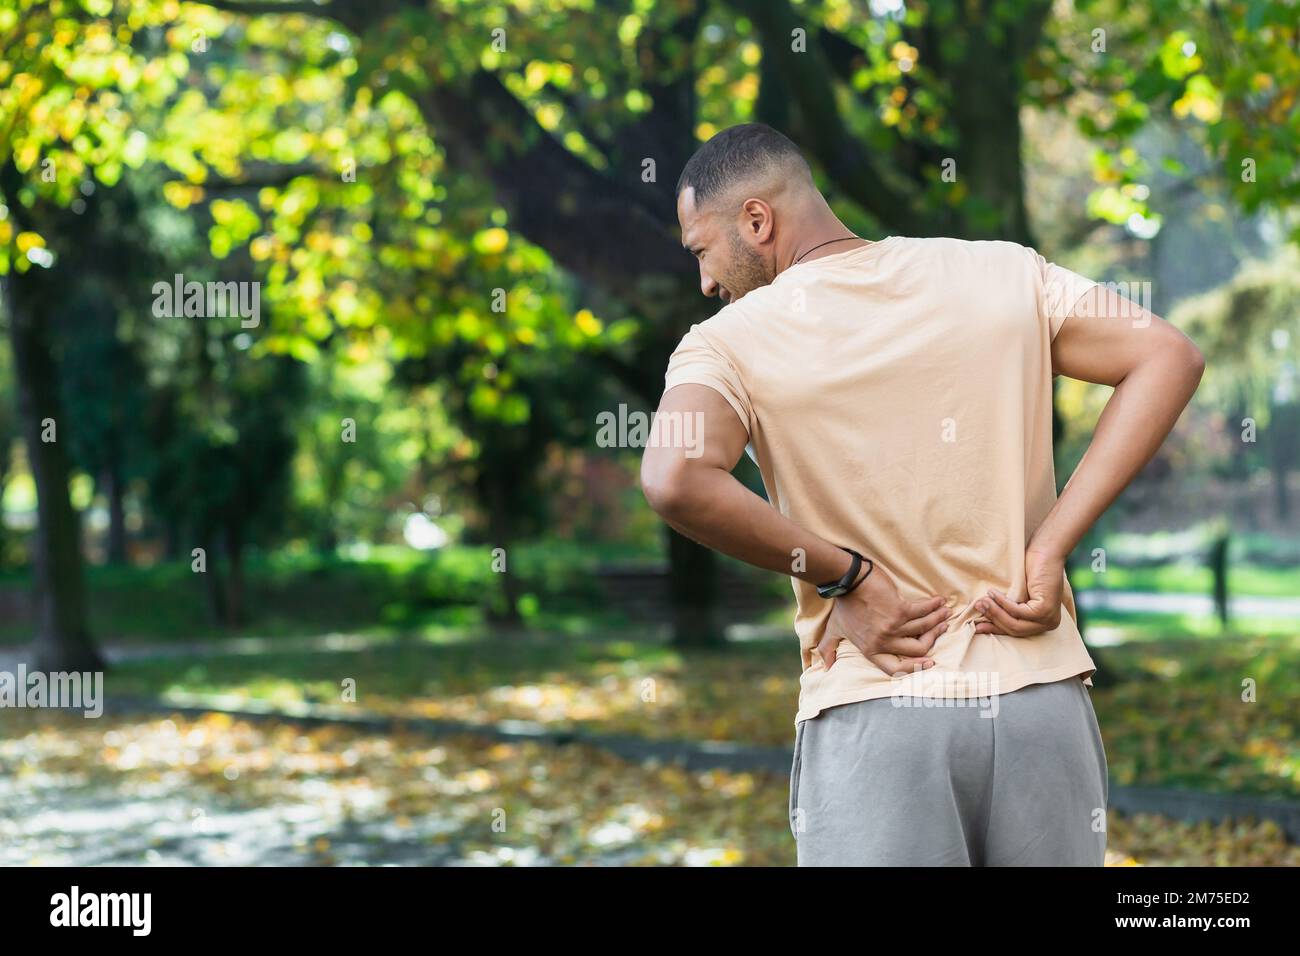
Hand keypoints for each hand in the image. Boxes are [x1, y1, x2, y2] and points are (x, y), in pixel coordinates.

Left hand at [816, 564, 950, 675]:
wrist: (847, 581)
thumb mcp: (835, 629)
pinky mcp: (899, 610)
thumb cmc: (843, 604)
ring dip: (937, 620)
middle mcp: (883, 642)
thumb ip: (829, 648)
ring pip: (923, 629)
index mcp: (871, 650)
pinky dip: (933, 606)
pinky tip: (939, 602)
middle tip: (940, 628)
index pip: (895, 668)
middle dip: (933, 638)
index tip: (930, 662)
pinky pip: (923, 612)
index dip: (915, 667)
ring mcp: (892, 627)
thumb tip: (825, 666)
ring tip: (945, 612)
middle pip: (917, 649)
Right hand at [974, 547, 1064, 635]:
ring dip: (995, 612)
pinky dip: (1003, 603)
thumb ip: (1008, 608)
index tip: (977, 626)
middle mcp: (1048, 624)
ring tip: (981, 601)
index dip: (995, 628)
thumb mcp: (1018, 595)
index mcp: (1043, 623)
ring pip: (1015, 624)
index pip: (1015, 631)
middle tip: (977, 607)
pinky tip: (993, 593)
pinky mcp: (1044, 610)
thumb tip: (984, 618)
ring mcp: (1048, 618)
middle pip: (1014, 630)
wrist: (1045, 551)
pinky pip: (1017, 612)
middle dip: (993, 619)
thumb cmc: (1030, 569)